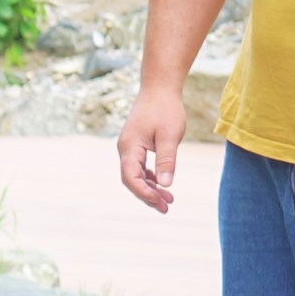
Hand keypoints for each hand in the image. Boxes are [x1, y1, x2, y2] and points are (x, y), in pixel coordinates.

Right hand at [117, 85, 186, 213]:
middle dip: (148, 195)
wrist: (159, 87)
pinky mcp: (136, 144)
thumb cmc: (165, 109)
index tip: (161, 203)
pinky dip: (150, 178)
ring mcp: (129, 147)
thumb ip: (166, 161)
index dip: (144, 193)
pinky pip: (139, 167)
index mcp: (129, 147)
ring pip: (135, 175)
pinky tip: (162, 184)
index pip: (131, 178)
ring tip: (168, 200)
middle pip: (131, 180)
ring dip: (150, 188)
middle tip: (167, 208)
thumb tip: (166, 185)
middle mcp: (125, 149)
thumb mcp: (169, 136)